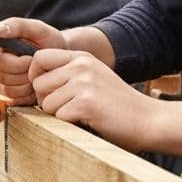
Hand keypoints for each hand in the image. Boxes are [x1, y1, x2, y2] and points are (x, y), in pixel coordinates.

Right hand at [0, 18, 65, 104]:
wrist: (63, 56)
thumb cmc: (50, 41)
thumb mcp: (37, 29)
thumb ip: (17, 25)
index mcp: (0, 52)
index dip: (16, 63)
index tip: (30, 58)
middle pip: (3, 79)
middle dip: (24, 74)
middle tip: (36, 67)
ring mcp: (5, 84)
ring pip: (10, 91)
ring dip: (27, 85)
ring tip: (38, 75)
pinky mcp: (12, 97)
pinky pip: (16, 101)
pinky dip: (29, 95)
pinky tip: (37, 85)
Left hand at [30, 50, 181, 157]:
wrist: (149, 120)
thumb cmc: (118, 106)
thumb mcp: (93, 79)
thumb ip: (68, 75)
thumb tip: (33, 83)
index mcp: (82, 57)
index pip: (39, 57)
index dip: (35, 76)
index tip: (46, 91)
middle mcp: (81, 65)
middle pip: (38, 83)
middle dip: (45, 101)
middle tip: (67, 109)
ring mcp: (84, 83)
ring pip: (45, 103)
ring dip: (59, 115)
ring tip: (82, 115)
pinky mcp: (86, 102)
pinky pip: (59, 117)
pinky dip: (70, 125)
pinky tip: (89, 121)